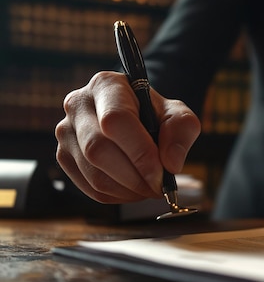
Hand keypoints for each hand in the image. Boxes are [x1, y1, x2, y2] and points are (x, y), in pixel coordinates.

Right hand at [55, 71, 200, 203]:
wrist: (137, 120)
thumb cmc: (156, 115)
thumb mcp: (178, 114)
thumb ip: (181, 132)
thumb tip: (170, 164)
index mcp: (106, 86)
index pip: (115, 121)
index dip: (139, 153)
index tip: (161, 175)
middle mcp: (78, 105)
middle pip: (98, 150)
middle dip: (134, 177)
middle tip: (159, 187)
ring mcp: (66, 132)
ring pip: (94, 174)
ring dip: (128, 190)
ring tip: (149, 188)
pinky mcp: (65, 157)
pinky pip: (89, 188)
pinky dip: (117, 196)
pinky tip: (134, 189)